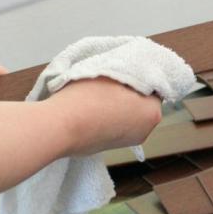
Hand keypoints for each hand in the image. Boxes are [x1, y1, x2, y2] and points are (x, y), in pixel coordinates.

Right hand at [47, 77, 162, 155]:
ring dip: (117, 102)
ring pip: (127, 111)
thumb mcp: (113, 70)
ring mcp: (127, 141)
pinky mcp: (110, 146)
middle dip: (129, 89)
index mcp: (152, 112)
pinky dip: (107, 114)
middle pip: (142, 100)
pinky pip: (114, 123)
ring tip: (97, 93)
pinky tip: (91, 107)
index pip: (155, 85)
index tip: (123, 67)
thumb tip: (137, 68)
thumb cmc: (85, 98)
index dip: (139, 73)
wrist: (58, 128)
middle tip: (109, 79)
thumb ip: (132, 68)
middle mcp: (145, 131)